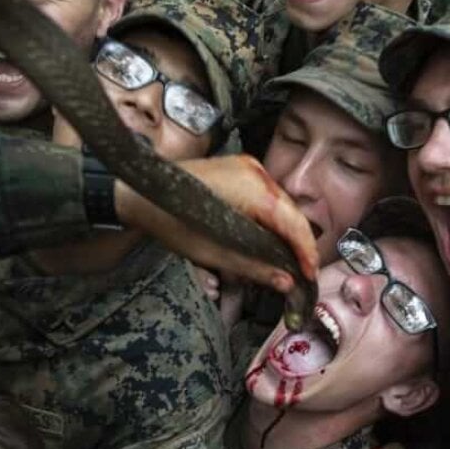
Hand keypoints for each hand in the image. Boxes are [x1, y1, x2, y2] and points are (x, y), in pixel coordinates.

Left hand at [114, 155, 318, 291]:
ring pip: (280, 204)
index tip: (309, 275)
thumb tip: (287, 282)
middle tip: (298, 271)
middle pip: (291, 213)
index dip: (307, 252)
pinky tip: (264, 235)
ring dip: (283, 230)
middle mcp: (257, 173)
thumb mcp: (216, 253)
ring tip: (282, 257)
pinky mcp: (238, 168)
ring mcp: (248, 166)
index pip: (296, 224)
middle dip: (297, 243)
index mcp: (256, 191)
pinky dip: (269, 216)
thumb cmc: (172, 221)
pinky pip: (265, 194)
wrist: (140, 192)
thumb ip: (256, 268)